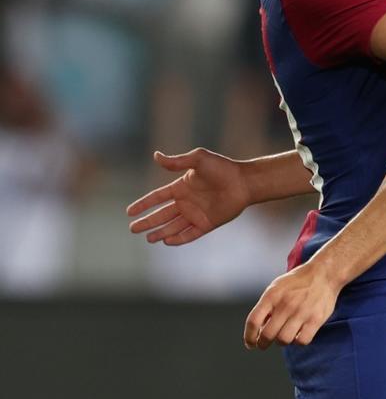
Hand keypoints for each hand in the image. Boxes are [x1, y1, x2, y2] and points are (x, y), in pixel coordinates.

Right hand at [127, 149, 248, 244]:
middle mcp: (186, 202)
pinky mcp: (207, 224)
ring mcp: (196, 214)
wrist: (243, 182)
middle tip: (132, 229)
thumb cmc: (222, 168)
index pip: (156, 198)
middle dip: (147, 222)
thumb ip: (176, 161)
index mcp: (181, 187)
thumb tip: (155, 156)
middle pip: (161, 215)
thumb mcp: (197, 159)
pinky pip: (190, 234)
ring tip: (148, 238)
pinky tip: (166, 242)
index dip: (143, 204)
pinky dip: (178, 239)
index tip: (129, 212)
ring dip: (160, 233)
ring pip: (173, 226)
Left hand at [244, 259, 340, 349]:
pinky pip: (302, 341)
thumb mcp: (276, 288)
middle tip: (264, 345)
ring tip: (283, 336)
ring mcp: (301, 312)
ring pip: (284, 340)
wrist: (323, 274)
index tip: (250, 344)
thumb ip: (266, 306)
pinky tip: (298, 335)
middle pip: (267, 334)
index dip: (249, 336)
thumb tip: (258, 329)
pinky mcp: (316, 319)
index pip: (253, 321)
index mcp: (272, 296)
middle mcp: (285, 304)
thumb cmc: (297, 282)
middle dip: (263, 343)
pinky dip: (298, 342)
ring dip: (281, 342)